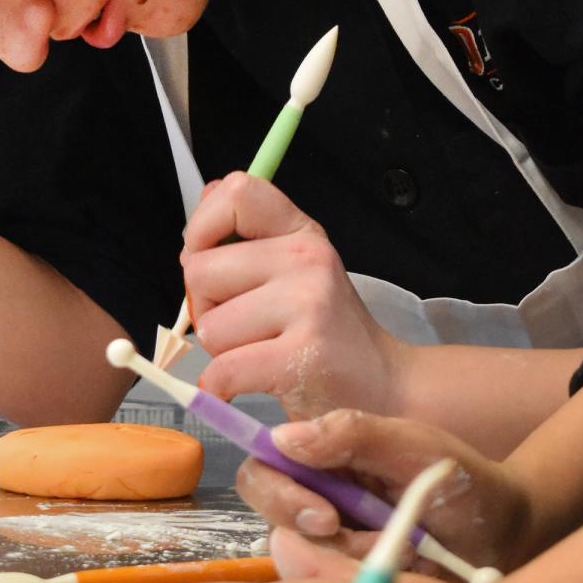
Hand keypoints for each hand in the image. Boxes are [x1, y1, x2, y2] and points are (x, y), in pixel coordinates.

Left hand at [182, 174, 401, 417]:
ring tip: (260, 355)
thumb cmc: (328, 335)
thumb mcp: (298, 273)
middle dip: (206, 308)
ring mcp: (308, 306)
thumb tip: (202, 210)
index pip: (236, 193)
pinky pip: (223, 370)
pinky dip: (220, 388)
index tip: (205, 259)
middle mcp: (307, 261)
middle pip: (199, 272)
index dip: (201, 226)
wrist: (383, 387)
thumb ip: (250, 241)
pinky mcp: (300, 357)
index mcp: (303, 235)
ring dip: (221, 352)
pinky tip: (241, 388)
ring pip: (209, 327)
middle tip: (242, 329)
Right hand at [237, 407, 531, 571]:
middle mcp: (316, 500)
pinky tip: (406, 571)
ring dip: (352, 558)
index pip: (264, 466)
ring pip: (300, 560)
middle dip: (309, 531)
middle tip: (356, 535)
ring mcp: (331, 544)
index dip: (275, 490)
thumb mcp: (412, 445)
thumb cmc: (459, 481)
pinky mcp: (347, 581)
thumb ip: (351, 433)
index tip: (322, 513)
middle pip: (270, 516)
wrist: (504, 534)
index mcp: (323, 459)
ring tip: (407, 547)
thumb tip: (283, 436)